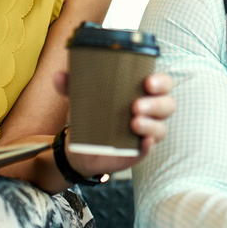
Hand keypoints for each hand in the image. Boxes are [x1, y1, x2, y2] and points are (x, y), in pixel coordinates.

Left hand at [55, 71, 175, 176]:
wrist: (80, 146)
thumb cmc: (91, 113)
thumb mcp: (81, 96)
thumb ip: (72, 85)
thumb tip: (59, 76)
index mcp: (141, 92)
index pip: (163, 84)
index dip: (161, 82)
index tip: (148, 82)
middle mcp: (150, 111)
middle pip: (167, 105)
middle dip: (156, 104)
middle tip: (136, 106)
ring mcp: (146, 132)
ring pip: (161, 128)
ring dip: (151, 125)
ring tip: (134, 123)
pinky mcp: (139, 151)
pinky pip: (149, 148)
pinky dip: (148, 145)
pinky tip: (142, 142)